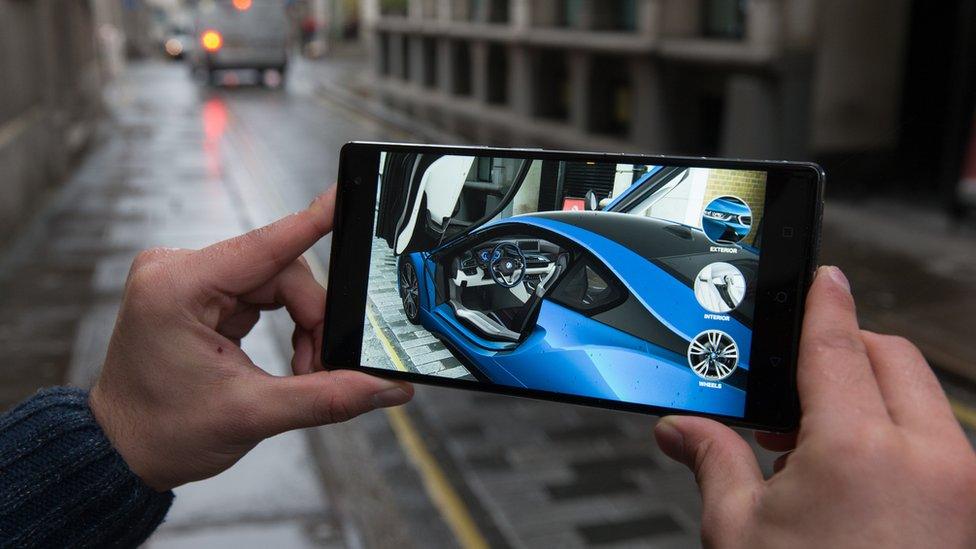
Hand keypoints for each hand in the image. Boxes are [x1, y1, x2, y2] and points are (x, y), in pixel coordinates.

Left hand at [89, 188, 412, 491]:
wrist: (122, 452)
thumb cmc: (164, 433)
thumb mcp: (252, 415)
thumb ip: (327, 397)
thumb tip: (387, 388)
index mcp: (177, 288)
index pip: (264, 245)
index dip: (313, 222)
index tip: (346, 195)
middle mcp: (177, 271)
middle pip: (279, 269)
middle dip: (310, 317)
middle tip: (320, 366)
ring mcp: (187, 278)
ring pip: (275, 280)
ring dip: (300, 323)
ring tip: (303, 369)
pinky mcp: (198, 291)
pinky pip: (261, 292)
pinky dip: (285, 322)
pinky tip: (289, 356)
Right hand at [654, 266, 975, 547]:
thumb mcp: (742, 533)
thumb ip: (714, 461)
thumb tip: (681, 431)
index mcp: (859, 448)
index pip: (837, 342)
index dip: (824, 301)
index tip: (822, 278)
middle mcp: (929, 456)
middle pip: (890, 357)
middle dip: (845, 351)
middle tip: (793, 388)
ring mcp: (963, 485)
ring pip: (921, 399)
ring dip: (873, 397)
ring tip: (817, 444)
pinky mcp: (973, 510)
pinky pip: (940, 442)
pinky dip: (900, 436)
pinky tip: (856, 479)